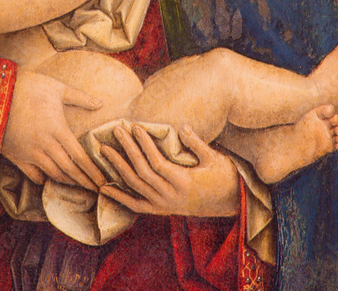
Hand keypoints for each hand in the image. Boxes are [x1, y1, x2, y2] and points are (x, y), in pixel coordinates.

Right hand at [1, 70, 105, 189]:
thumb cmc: (29, 86)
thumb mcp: (56, 88)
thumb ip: (79, 97)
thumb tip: (100, 103)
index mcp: (57, 128)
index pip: (79, 157)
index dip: (92, 172)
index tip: (103, 181)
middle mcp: (45, 144)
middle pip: (68, 170)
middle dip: (84, 181)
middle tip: (96, 189)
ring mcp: (29, 152)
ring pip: (52, 174)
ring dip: (67, 181)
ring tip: (78, 184)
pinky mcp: (16, 156)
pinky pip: (33, 175)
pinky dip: (44, 179)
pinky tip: (50, 178)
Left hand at [100, 125, 239, 217]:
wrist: (233, 203)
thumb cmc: (225, 176)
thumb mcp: (215, 158)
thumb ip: (197, 144)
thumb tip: (182, 127)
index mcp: (184, 183)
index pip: (157, 163)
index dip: (144, 145)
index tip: (134, 126)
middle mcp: (171, 196)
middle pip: (142, 173)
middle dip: (127, 151)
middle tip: (115, 131)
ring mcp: (165, 205)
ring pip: (136, 187)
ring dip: (119, 168)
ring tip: (105, 151)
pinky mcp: (162, 210)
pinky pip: (137, 205)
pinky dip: (119, 197)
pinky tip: (104, 188)